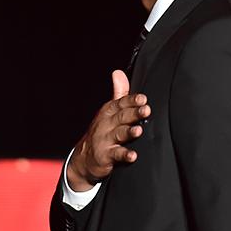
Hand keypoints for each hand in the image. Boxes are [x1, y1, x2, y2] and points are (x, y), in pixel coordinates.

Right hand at [67, 69, 151, 191]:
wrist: (84, 158)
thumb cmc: (102, 131)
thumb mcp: (108, 111)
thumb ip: (118, 93)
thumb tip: (118, 72)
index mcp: (109, 111)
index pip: (120, 103)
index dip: (131, 100)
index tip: (142, 98)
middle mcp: (106, 124)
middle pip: (121, 117)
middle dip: (133, 113)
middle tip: (146, 110)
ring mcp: (105, 140)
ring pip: (118, 134)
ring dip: (128, 132)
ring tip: (138, 130)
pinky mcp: (105, 156)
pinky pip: (116, 155)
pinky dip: (124, 155)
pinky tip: (133, 156)